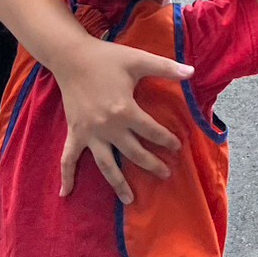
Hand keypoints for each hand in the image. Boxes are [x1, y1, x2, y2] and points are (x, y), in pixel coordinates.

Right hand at [54, 38, 191, 202]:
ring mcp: (89, 133)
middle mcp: (108, 128)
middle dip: (152, 165)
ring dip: (118, 183)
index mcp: (125, 111)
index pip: (152, 131)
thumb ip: (166, 67)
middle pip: (134, 153)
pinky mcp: (74, 133)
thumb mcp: (139, 60)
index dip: (167, 140)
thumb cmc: (107, 58)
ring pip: (106, 165)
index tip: (177, 147)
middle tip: (166, 174)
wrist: (72, 57)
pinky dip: (67, 176)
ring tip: (130, 199)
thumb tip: (192, 71)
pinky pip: (68, 159)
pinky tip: (65, 194)